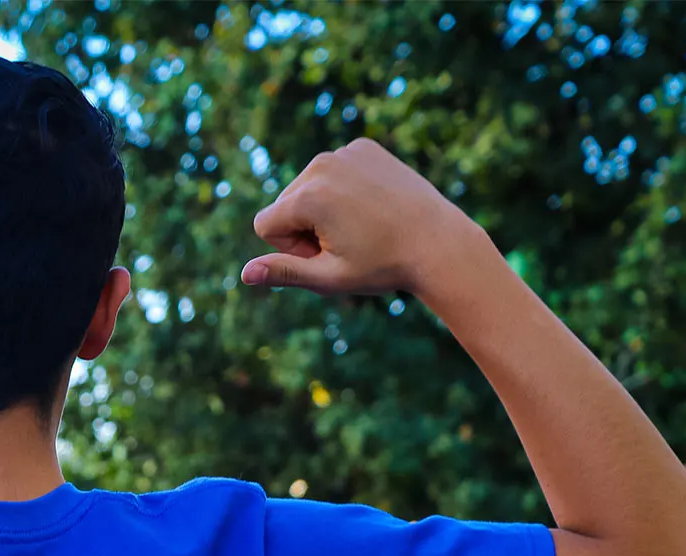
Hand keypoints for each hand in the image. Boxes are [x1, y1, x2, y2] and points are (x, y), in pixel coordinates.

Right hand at [240, 139, 483, 296]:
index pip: (265, 225)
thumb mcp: (328, 277)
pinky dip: (345, 190)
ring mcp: (345, 152)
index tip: (326, 255)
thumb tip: (244, 274)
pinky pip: (334, 172)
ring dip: (324, 209)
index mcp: (308, 196)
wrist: (440, 243)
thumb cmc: (383, 266)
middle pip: (285, 204)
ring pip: (309, 188)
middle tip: (349, 242)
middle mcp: (321, 164)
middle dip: (305, 227)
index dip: (291, 249)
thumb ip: (283, 271)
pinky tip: (373, 205)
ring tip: (363, 225)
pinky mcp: (365, 147)